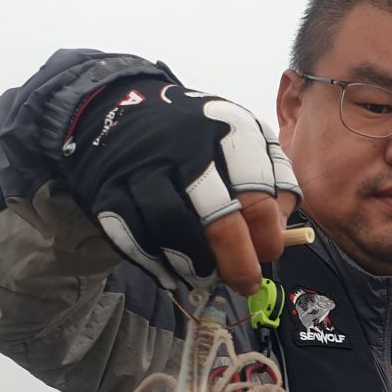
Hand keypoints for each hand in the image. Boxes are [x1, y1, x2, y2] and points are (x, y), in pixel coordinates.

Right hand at [63, 80, 301, 292]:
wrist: (124, 109)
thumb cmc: (201, 139)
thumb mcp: (247, 140)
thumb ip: (275, 181)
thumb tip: (281, 233)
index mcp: (232, 131)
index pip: (259, 199)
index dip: (267, 238)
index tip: (267, 254)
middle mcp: (188, 146)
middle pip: (220, 220)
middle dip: (237, 264)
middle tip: (244, 282)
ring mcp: (145, 166)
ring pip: (173, 229)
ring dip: (195, 266)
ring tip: (207, 277)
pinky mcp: (111, 187)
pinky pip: (135, 238)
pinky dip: (156, 263)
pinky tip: (172, 271)